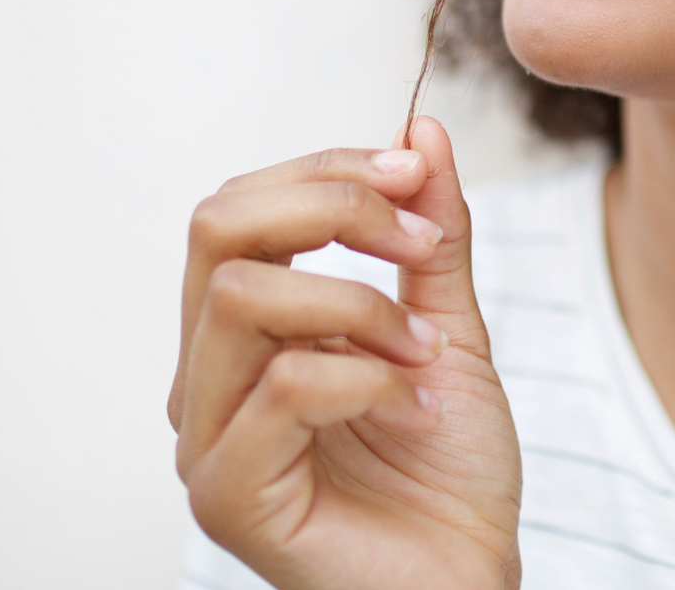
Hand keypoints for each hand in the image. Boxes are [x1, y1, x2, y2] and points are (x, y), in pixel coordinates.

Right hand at [171, 116, 520, 589]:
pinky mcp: (227, 498)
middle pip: (216, 227)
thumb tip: (418, 130)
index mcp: (240, 335)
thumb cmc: (448, 472)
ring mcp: (205, 441)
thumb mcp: (450, 328)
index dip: (327, 171)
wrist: (470, 582)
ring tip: (428, 351)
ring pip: (241, 299)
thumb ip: (431, 238)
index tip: (416, 174)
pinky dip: (369, 376)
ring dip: (359, 304)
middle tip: (418, 242)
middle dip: (331, 207)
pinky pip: (284, 388)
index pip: (238, 206)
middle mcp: (204, 380)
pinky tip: (417, 404)